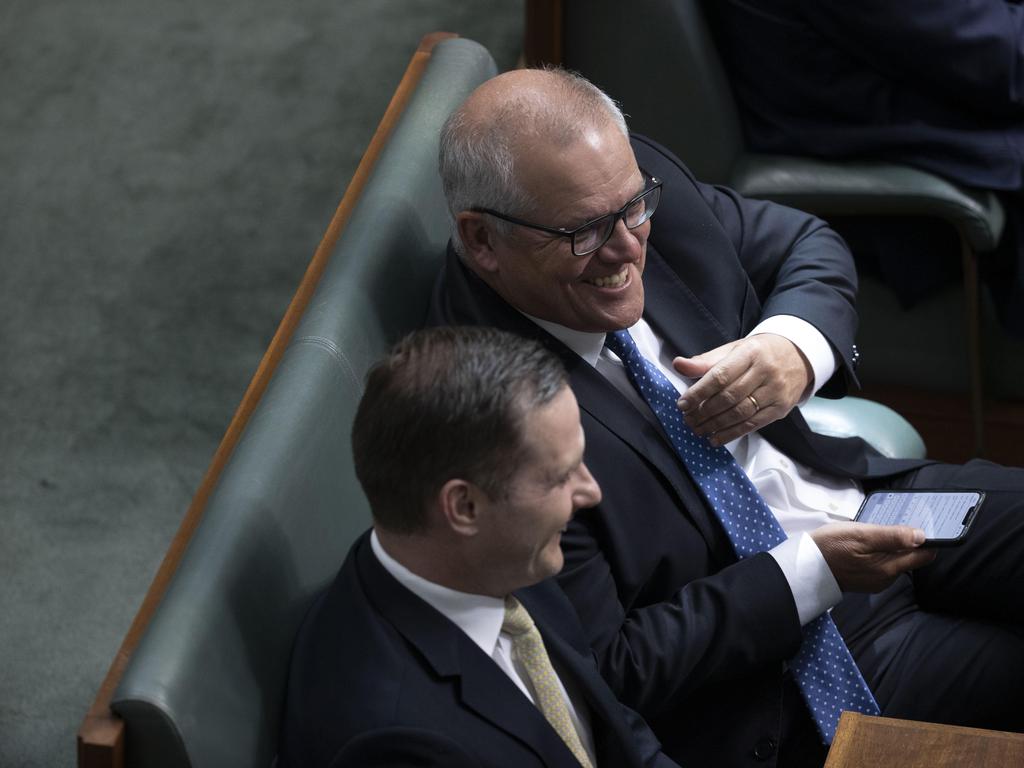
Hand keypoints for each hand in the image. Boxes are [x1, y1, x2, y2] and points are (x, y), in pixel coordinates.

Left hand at [674, 333, 812, 445]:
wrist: (798, 356)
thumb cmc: (759, 353)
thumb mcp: (734, 350)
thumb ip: (706, 361)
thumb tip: (678, 365)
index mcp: (750, 352)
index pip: (720, 375)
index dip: (699, 392)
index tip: (683, 404)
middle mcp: (765, 371)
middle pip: (730, 396)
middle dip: (704, 411)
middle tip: (688, 420)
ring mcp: (775, 391)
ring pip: (741, 412)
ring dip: (716, 424)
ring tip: (698, 429)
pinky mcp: (781, 408)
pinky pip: (753, 424)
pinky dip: (732, 433)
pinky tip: (716, 437)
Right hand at [810, 522, 936, 592]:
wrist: (805, 565)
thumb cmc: (831, 546)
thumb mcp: (861, 535)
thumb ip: (892, 536)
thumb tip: (922, 536)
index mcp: (889, 568)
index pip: (924, 555)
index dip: (929, 540)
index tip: (925, 524)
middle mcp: (887, 578)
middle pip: (911, 558)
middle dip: (910, 541)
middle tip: (897, 521)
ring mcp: (877, 581)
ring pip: (897, 560)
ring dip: (894, 546)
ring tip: (879, 529)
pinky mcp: (866, 579)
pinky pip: (884, 564)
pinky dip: (882, 552)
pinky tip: (869, 542)